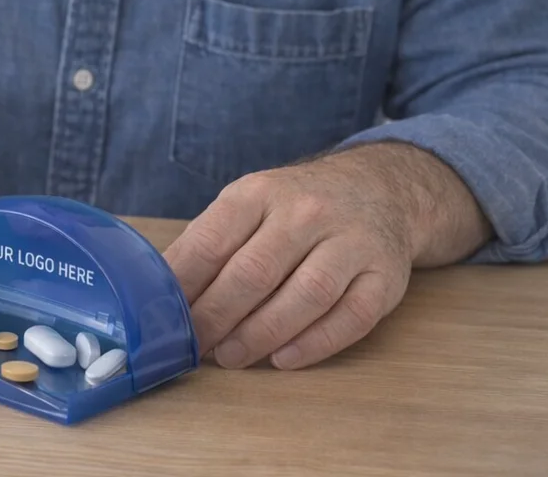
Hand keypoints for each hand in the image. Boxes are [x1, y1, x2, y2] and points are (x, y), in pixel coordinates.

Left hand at [162, 142, 489, 370]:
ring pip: (304, 296)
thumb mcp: (249, 203)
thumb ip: (211, 242)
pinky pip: (350, 317)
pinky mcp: (384, 276)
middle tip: (195, 346)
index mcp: (259, 192)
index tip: (164, 317)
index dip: (184, 287)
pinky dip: (314, 344)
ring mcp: (350, 242)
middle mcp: (307, 212)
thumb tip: (163, 292)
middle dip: (216, 318)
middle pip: (254, 273)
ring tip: (231, 357)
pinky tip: (283, 358)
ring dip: (260, 335)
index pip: (212, 242)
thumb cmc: (296, 207)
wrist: (380, 189)